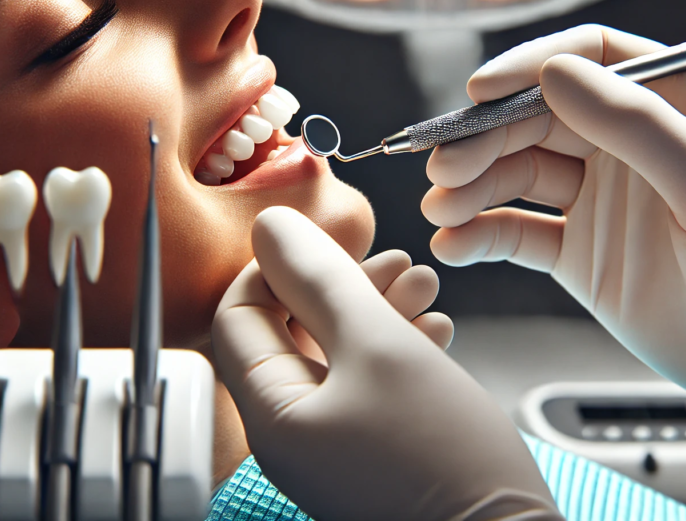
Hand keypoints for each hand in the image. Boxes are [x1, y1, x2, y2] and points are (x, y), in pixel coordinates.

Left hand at [212, 207, 561, 520]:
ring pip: (338, 354)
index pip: (238, 316)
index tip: (330, 243)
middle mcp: (294, 435)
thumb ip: (320, 279)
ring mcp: (334, 447)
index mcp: (273, 415)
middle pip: (293, 332)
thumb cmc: (446, 458)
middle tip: (395, 261)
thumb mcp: (379, 345)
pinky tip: (434, 331)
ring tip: (426, 288)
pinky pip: (367, 385)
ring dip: (377, 310)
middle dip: (343, 285)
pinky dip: (395, 348)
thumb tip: (270, 227)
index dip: (279, 267)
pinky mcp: (373, 452)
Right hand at [421, 24, 685, 455]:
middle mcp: (635, 144)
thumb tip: (554, 73)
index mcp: (683, 104)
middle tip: (447, 167)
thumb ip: (636, 125)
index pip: (595, 62)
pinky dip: (482, 234)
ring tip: (442, 210)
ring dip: (473, 187)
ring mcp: (605, 198)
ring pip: (520, 174)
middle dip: (487, 139)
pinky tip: (456, 244)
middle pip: (541, 119)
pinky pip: (519, 232)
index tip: (479, 94)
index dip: (531, 69)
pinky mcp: (583, 251)